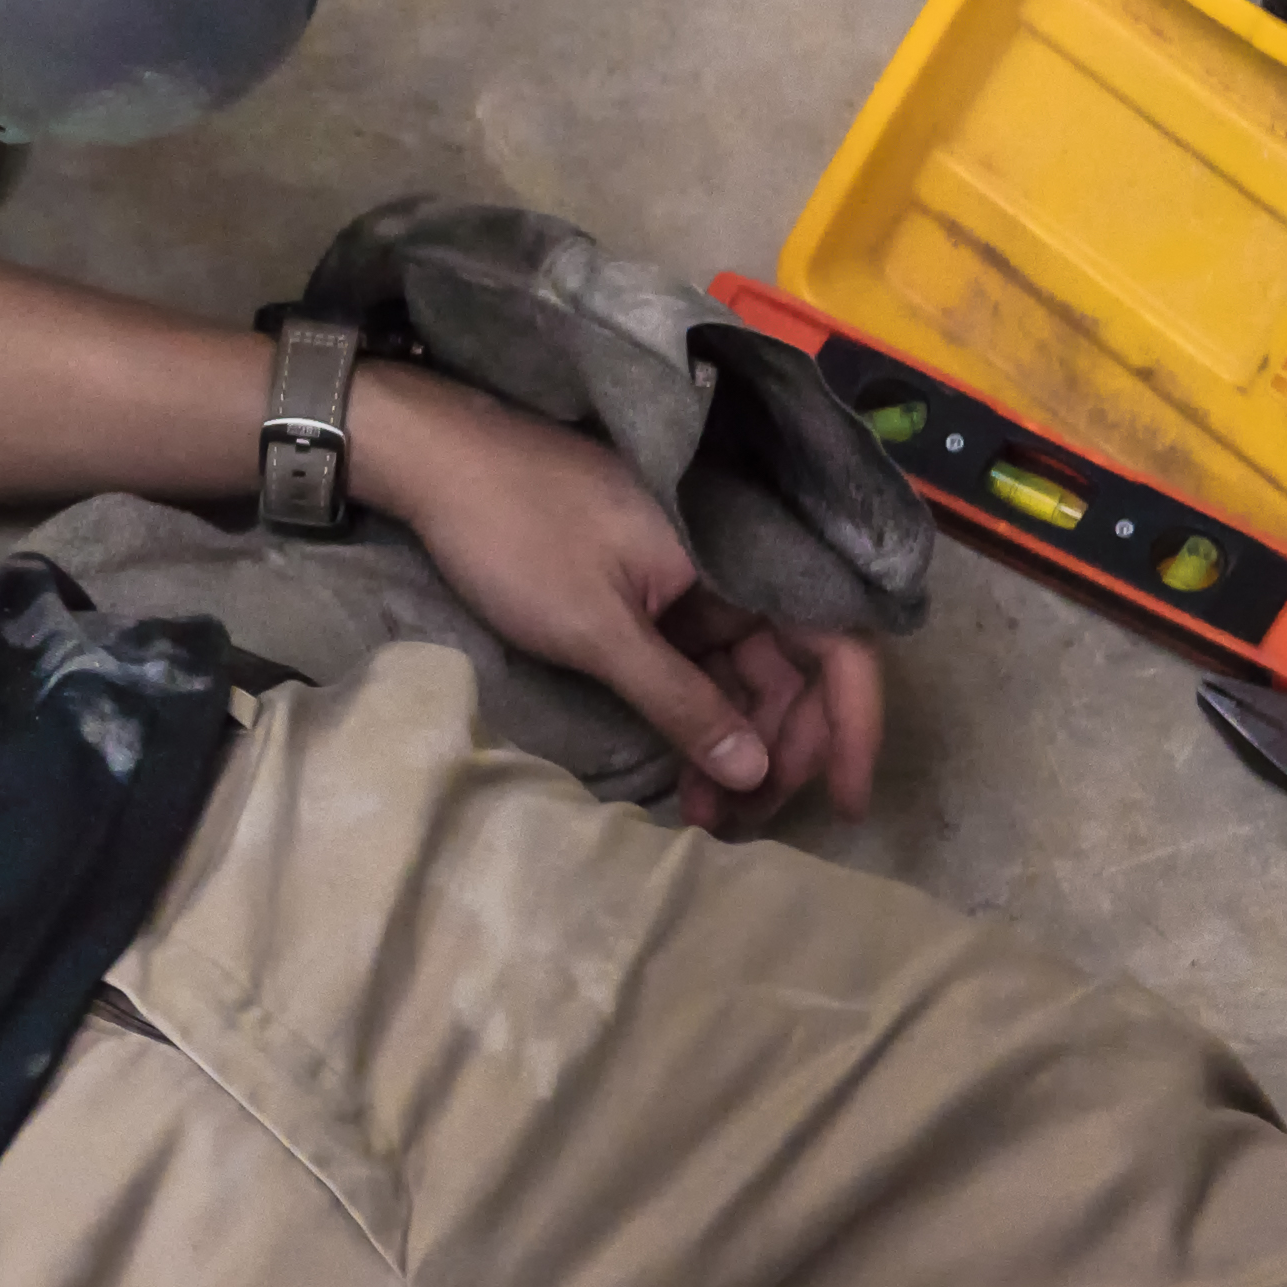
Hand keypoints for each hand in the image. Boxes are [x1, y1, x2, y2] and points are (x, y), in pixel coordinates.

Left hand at [367, 373, 884, 832]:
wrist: (435, 462)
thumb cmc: (514, 534)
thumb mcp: (596, 629)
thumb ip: (679, 700)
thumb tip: (757, 771)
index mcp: (741, 558)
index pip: (837, 647)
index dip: (851, 727)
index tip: (844, 801)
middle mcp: (734, 568)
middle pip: (794, 673)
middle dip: (781, 753)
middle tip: (745, 823)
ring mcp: (693, 583)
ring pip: (745, 676)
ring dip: (736, 746)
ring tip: (707, 816)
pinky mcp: (652, 595)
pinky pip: (699, 664)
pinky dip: (696, 716)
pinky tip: (684, 774)